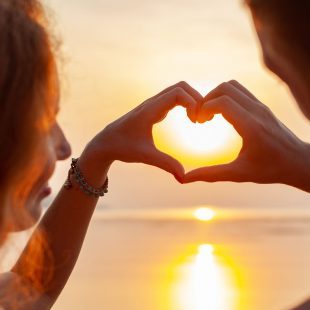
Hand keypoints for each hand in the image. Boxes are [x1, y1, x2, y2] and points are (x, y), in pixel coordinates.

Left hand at [83, 81, 202, 181]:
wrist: (106, 143)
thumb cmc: (123, 147)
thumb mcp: (146, 156)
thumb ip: (166, 164)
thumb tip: (183, 178)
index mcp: (150, 110)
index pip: (178, 92)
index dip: (193, 103)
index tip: (195, 122)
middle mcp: (152, 103)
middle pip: (181, 86)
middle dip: (196, 98)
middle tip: (201, 119)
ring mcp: (153, 104)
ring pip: (178, 90)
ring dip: (192, 100)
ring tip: (197, 119)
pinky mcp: (154, 108)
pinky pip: (174, 98)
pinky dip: (186, 104)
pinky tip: (190, 119)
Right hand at [183, 80, 309, 191]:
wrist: (298, 162)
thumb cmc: (270, 169)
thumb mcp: (238, 174)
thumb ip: (210, 174)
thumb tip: (184, 179)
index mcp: (251, 126)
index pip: (222, 102)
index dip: (204, 108)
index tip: (198, 122)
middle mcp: (257, 111)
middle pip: (225, 88)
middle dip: (207, 99)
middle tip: (201, 118)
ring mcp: (261, 106)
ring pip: (233, 86)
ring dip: (216, 96)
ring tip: (210, 115)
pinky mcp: (262, 106)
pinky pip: (240, 91)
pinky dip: (226, 97)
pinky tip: (222, 115)